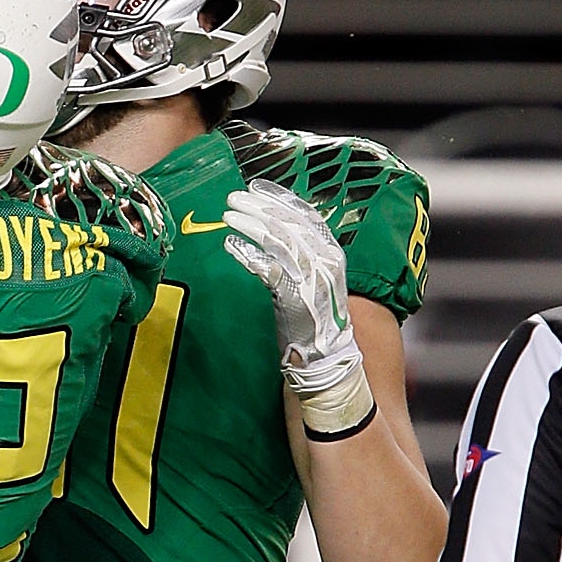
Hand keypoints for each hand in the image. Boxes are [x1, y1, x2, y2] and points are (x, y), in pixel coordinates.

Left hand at [224, 178, 373, 434]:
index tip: (259, 186)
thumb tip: (277, 246)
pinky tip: (230, 245)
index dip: (283, 199)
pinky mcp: (293, 301)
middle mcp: (325, 267)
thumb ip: (301, 267)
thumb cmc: (317, 336)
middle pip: (291, 224)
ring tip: (228, 213)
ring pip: (278, 241)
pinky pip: (267, 270)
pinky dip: (248, 255)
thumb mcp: (314, 293)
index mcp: (333, 260)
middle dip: (261, 206)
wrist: (330, 374)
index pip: (308, 219)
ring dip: (251, 223)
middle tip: (235, 196)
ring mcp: (310, 283)